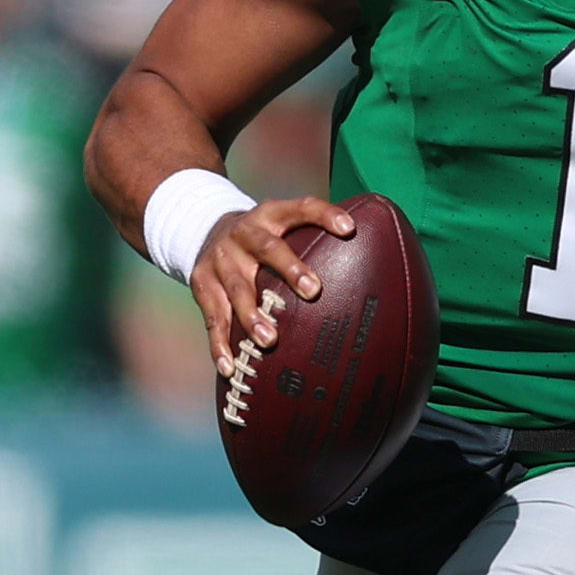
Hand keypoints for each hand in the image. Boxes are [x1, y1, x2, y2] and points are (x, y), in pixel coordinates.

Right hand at [191, 196, 352, 376]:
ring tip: (269, 340)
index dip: (324, 215)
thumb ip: (314, 239)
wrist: (203, 230)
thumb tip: (372, 268)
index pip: (301, 208)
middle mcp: (244, 233)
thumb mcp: (281, 226)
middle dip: (289, 269)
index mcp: (270, 216)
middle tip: (312, 290)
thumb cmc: (262, 238)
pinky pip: (212, 317)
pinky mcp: (202, 283)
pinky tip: (230, 366)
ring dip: (252, 315)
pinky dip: (220, 343)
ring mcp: (221, 259)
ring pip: (237, 288)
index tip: (349, 229)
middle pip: (268, 249)